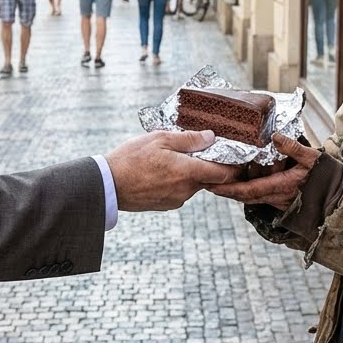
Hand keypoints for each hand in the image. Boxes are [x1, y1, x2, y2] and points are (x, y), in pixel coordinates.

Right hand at [107, 130, 236, 211]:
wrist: (108, 185)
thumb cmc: (131, 159)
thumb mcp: (159, 139)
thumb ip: (188, 139)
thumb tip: (210, 137)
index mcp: (188, 173)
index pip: (224, 174)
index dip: (233, 165)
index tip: (234, 155)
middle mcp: (186, 190)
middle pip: (209, 178)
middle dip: (208, 164)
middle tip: (198, 148)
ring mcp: (176, 199)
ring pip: (194, 184)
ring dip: (190, 172)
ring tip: (173, 157)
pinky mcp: (166, 205)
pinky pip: (180, 191)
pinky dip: (178, 180)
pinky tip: (162, 170)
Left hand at [208, 133, 319, 207]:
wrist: (340, 197)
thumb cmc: (327, 177)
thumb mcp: (313, 158)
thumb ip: (293, 147)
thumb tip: (275, 136)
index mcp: (281, 186)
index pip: (248, 190)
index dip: (228, 188)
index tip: (212, 184)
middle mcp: (276, 197)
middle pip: (244, 196)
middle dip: (224, 190)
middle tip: (205, 182)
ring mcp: (278, 200)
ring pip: (250, 196)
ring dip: (234, 190)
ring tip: (217, 179)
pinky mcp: (282, 200)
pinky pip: (259, 195)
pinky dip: (246, 189)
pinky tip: (239, 181)